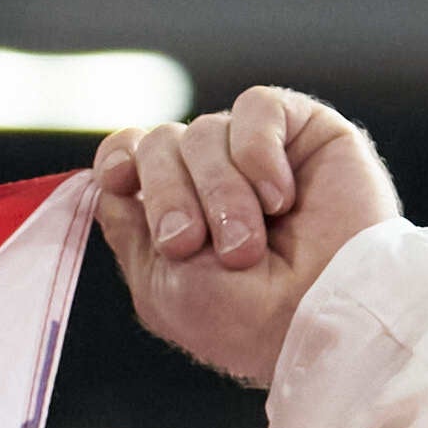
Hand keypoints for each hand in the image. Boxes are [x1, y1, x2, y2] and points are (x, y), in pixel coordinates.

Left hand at [90, 88, 398, 392]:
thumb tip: (108, 179)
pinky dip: (257, 153)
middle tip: (189, 242)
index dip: (118, 157)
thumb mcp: (161, 284)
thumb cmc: (243, 319)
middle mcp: (212, 177)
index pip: (127, 154)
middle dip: (167, 193)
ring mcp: (257, 153)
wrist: (319, 317)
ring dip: (219, 190)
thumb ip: (129, 227)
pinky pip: (257, 108)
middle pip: (158, 143)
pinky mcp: (305, 131)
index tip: (119, 179)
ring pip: (203, 130)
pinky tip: (279, 199)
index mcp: (174, 212)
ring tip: (247, 243)